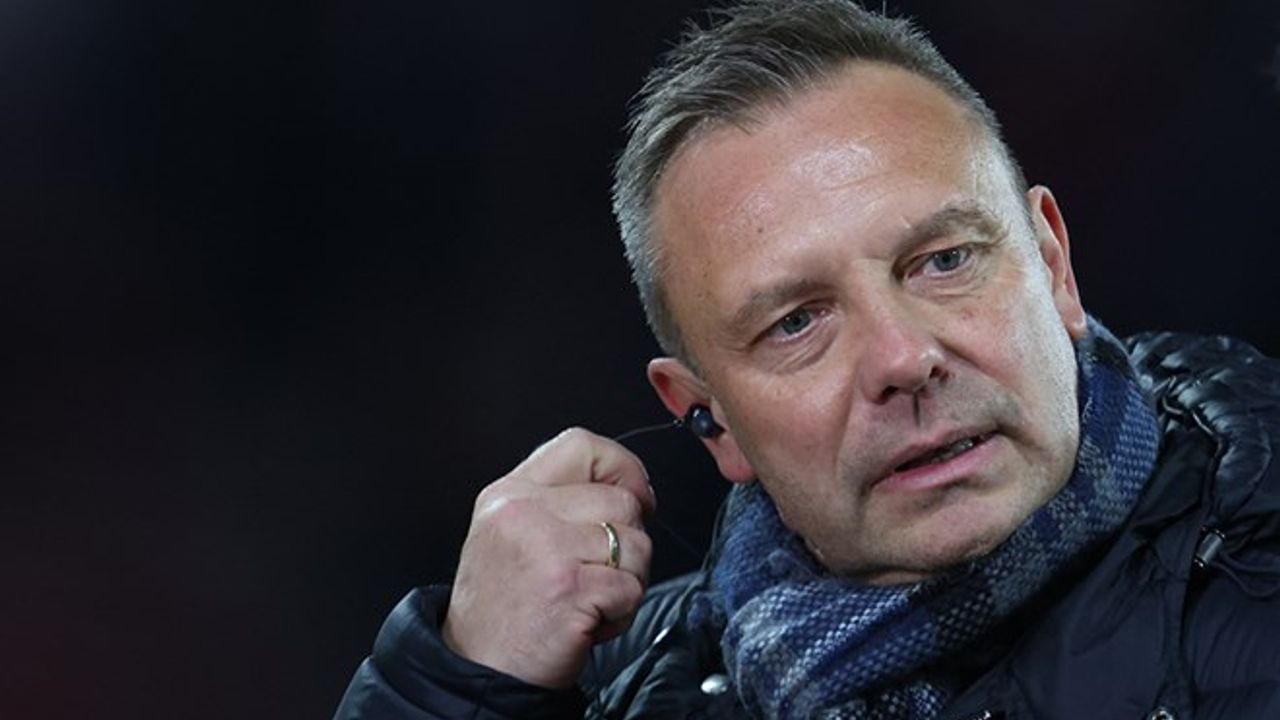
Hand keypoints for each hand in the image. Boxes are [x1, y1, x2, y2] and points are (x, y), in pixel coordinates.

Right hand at [441, 427, 655, 688]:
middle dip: (627, 541)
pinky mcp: (571, 588)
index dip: (623, 467)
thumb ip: (558, 500)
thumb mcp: (509, 532)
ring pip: (636, 543)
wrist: (478, 670)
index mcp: (510, 492)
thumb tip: (630, 487)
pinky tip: (587, 622)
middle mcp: (525, 512)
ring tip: (588, 599)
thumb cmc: (502, 608)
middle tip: (598, 572)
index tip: (634, 496)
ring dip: (626, 580)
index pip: (583, 445)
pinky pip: (632, 587)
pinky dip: (621, 612)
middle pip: (622, 501)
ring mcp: (548, 548)